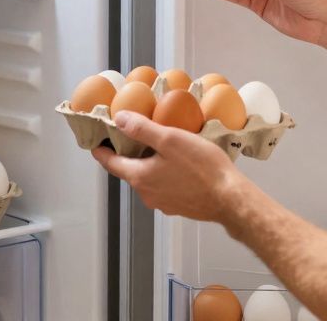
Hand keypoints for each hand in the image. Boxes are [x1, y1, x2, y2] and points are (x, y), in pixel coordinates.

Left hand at [92, 112, 244, 223]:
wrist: (230, 198)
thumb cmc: (201, 168)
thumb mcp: (170, 140)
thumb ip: (142, 129)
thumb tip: (119, 119)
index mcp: (140, 177)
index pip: (110, 163)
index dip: (101, 150)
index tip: (96, 140)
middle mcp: (146, 194)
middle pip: (129, 170)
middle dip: (128, 153)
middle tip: (133, 133)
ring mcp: (162, 203)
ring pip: (147, 178)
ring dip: (148, 163)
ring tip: (159, 145)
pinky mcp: (178, 206)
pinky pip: (163, 186)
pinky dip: (163, 174)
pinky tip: (178, 164)